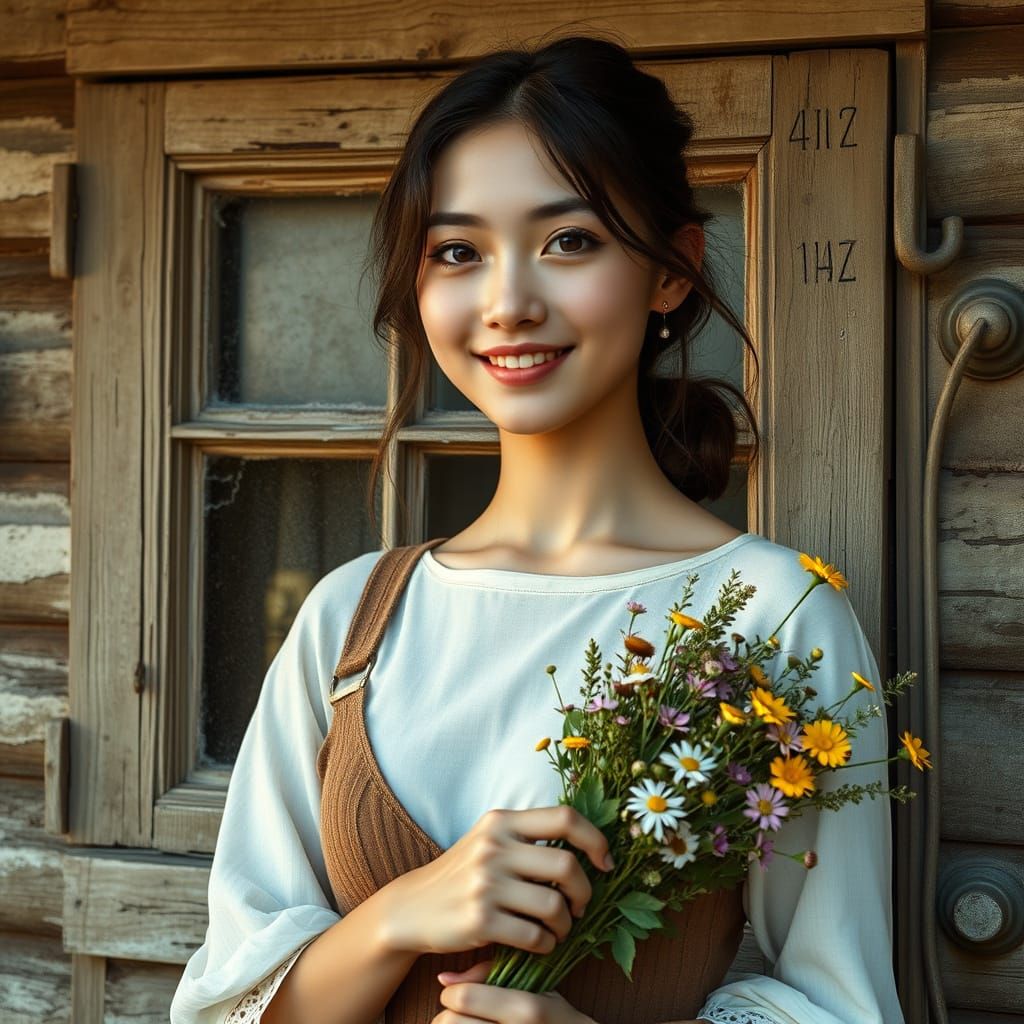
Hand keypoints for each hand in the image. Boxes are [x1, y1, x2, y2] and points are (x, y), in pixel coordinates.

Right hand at [378, 805, 613, 957]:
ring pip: (554, 906)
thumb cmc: (463, 875)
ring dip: (566, 925)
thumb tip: (588, 846)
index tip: (605, 862)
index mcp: (501, 822)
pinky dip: (546, 945)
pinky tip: (539, 943)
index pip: (565, 817)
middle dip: (584, 892)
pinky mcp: (479, 920)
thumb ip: (528, 837)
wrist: (412, 908)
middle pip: (566, 865)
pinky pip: (534, 936)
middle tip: (580, 906)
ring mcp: (485, 883)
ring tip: (558, 930)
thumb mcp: (489, 841)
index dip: (595, 839)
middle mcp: (493, 847)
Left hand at [433, 958, 592, 1022]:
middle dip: (446, 1015)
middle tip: (456, 1013)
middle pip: (450, 1022)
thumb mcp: (536, 988)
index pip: (464, 997)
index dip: (452, 992)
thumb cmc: (556, 1018)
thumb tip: (443, 978)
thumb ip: (489, 974)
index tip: (457, 992)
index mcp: (525, 1010)